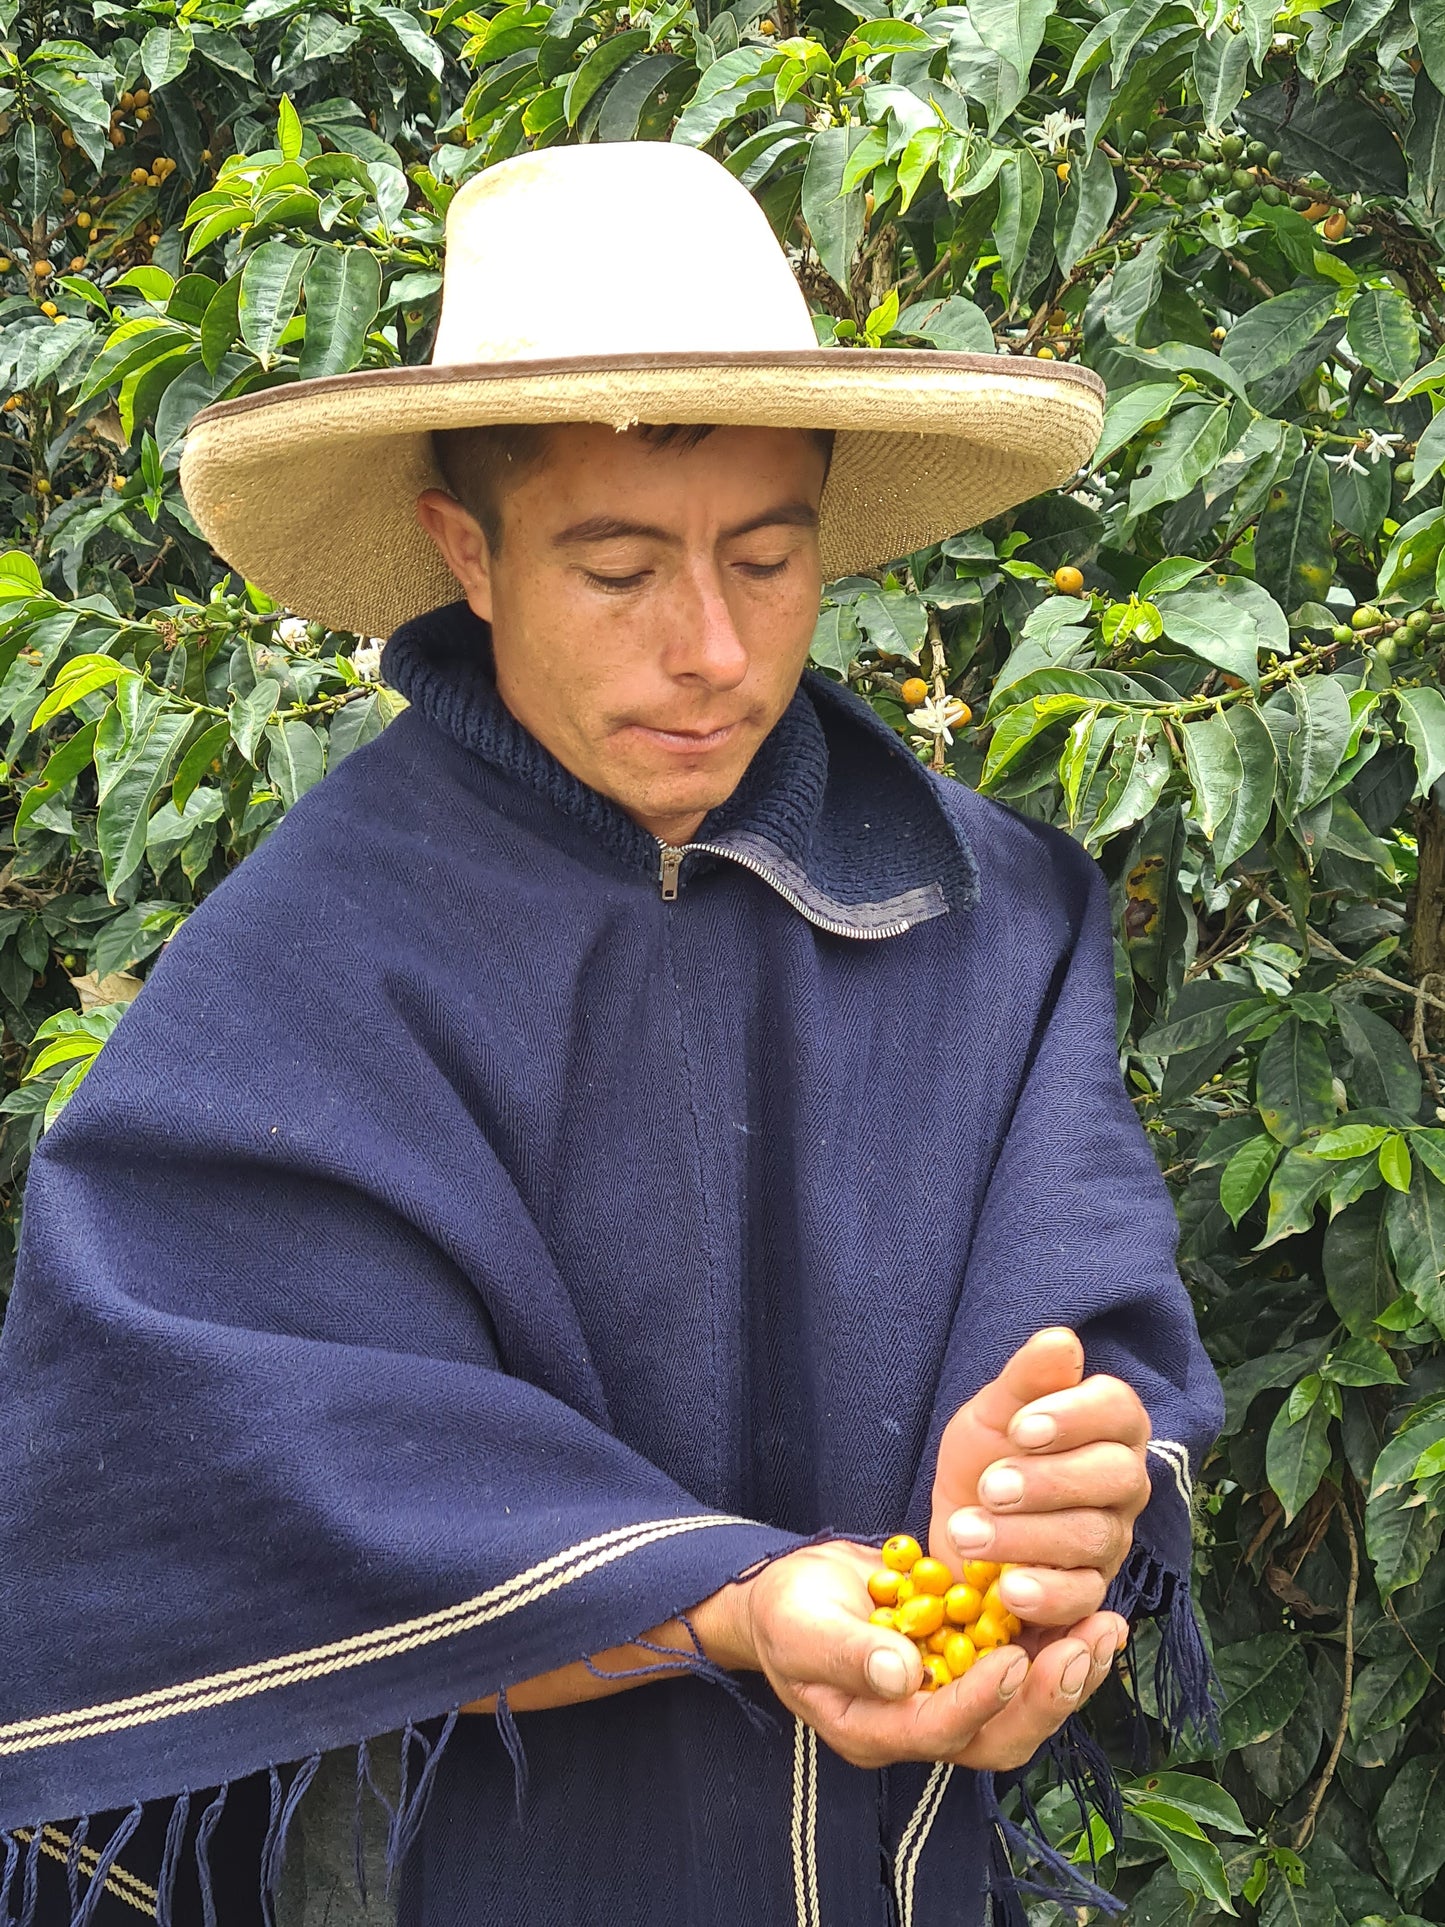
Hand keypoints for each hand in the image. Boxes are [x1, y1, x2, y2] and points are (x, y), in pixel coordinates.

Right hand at [692, 1539, 1126, 1770]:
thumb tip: (902, 1673)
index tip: (1014, 1660)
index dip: (981, 1701)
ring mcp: (950, 1693)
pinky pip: (1023, 1663)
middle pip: (999, 1736)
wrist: (791, 1592)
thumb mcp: (801, 1627)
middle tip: (1085, 1647)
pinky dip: (1058, 1639)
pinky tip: (1089, 1605)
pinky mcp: (969, 1659)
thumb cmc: (786, 1613)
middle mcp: (923, 1724)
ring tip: (1106, 1628)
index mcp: (876, 1729)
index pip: (939, 1730)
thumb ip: (846, 1652)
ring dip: (1067, 1671)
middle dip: (1048, 1696)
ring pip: (1022, 1706)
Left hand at [930, 1327, 1151, 1631]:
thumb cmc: (986, 1456)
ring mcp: (1111, 1539)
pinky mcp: (1091, 1590)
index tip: (1020, 1428)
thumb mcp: (992, 1412)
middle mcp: (1123, 1481)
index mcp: (1107, 1425)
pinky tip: (1007, 1588)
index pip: (1118, 1410)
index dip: (1074, 1417)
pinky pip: (1084, 1596)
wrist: (958, 1524)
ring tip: (968, 1533)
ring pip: (1093, 1536)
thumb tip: (1061, 1340)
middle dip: (1048, 1482)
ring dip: (1027, 1536)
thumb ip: (1026, 1379)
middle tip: (991, 1486)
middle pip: (1115, 1476)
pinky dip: (1047, 1594)